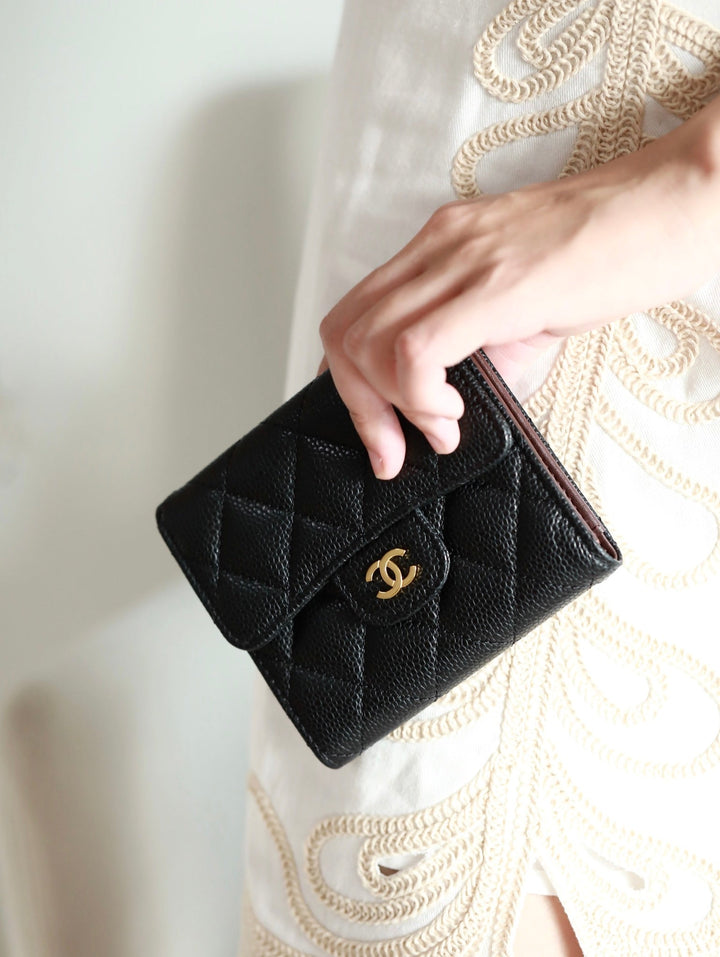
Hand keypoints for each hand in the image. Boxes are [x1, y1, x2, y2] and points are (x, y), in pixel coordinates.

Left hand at [316, 117, 719, 479]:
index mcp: (437, 246)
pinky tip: (455, 411)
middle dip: (358, 408)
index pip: (353, 315)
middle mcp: (437, 246)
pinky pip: (415, 350)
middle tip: (394, 449)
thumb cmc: (608, 253)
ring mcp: (462, 261)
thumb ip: (477, 353)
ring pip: (367, 341)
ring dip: (391, 405)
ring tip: (443, 426)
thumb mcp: (523, 307)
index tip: (377, 431)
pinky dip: (419, 396)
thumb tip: (444, 413)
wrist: (671, 208)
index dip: (349, 384)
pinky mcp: (496, 286)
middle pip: (345, 331)